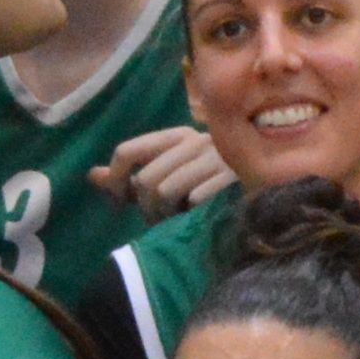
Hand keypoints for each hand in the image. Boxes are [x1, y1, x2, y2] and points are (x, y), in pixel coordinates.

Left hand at [96, 123, 229, 214]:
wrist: (268, 191)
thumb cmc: (210, 187)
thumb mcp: (169, 178)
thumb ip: (132, 177)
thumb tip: (91, 176)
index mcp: (176, 137)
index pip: (128, 151)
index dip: (117, 181)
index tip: (121, 201)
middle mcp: (196, 141)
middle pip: (146, 180)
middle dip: (147, 209)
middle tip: (162, 220)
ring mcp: (217, 158)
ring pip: (165, 191)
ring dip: (168, 217)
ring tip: (181, 220)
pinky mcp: (234, 178)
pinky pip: (194, 201)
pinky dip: (193, 216)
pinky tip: (204, 217)